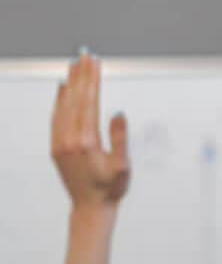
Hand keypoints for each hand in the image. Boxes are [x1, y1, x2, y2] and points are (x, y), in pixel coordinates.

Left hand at [51, 51, 129, 209]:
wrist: (90, 208)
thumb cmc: (110, 189)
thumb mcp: (123, 166)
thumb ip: (119, 138)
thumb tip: (116, 113)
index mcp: (86, 142)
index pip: (89, 102)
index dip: (92, 81)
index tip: (95, 63)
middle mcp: (68, 140)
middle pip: (75, 99)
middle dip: (81, 75)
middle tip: (85, 55)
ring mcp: (59, 142)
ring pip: (63, 105)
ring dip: (70, 83)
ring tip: (74, 64)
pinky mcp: (56, 146)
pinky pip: (56, 117)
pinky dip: (59, 99)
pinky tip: (63, 88)